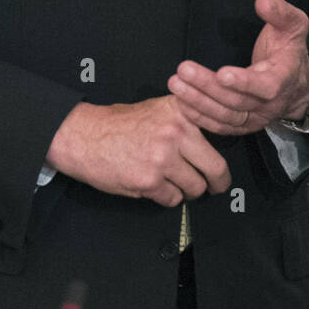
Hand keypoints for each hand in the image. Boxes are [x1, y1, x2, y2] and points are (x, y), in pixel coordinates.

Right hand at [45, 96, 230, 207]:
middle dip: (218, 183)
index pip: (219, 136)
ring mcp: (163, 158)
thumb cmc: (118, 124)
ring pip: (195, 187)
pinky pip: (172, 199)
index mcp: (181, 112)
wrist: (84, 136)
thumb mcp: (157, 109)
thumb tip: (210, 142)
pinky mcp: (149, 181)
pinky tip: (155, 186)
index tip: (225, 168)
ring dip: (187, 191)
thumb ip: (184, 121)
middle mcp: (176, 133)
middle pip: (216, 168)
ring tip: (174, 183)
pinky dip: (167, 197)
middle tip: (216, 187)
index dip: (224, 154)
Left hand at [168, 0, 308, 135]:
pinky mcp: (243, 125)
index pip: (265, 85)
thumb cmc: (289, 50)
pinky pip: (220, 126)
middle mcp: (269, 103)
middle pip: (236, 101)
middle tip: (183, 70)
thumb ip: (280, 11)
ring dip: (198, 102)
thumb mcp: (293, 25)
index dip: (244, 82)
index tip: (221, 73)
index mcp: (283, 78)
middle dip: (207, 87)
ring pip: (225, 116)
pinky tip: (181, 102)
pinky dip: (199, 117)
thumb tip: (262, 1)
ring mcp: (255, 118)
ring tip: (176, 84)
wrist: (297, 83)